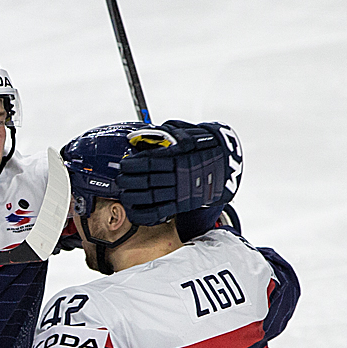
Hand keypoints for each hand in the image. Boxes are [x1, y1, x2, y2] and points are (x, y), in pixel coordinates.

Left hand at [117, 120, 242, 225]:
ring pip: (152, 198)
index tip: (124, 164)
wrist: (226, 162)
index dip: (132, 164)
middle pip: (147, 180)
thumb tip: (138, 135)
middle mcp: (180, 176)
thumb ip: (164, 134)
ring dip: (133, 197)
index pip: (149, 162)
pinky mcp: (183, 205)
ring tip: (123, 194)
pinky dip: (145, 215)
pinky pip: (160, 213)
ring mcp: (181, 191)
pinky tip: (134, 212)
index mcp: (179, 157)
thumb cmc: (201, 145)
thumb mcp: (186, 133)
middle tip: (120, 179)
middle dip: (129, 181)